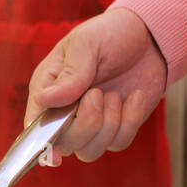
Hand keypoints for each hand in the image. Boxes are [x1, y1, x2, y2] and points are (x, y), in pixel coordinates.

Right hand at [25, 7, 166, 159]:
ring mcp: (90, 123)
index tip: (55, 152)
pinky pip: (117, 143)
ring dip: (107, 125)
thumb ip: (70, 73)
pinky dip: (129, 121)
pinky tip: (134, 96)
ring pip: (89, 151)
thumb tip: (45, 100)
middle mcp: (65, 112)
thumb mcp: (87, 44)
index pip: (36, 125)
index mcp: (48, 90)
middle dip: (86, 123)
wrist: (149, 38)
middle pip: (64, 144)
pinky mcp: (115, 129)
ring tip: (115, 95)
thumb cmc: (109, 35)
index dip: (42, 143)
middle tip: (98, 93)